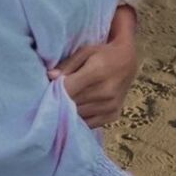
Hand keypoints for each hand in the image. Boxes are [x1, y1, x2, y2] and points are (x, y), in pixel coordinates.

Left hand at [47, 7, 137, 128]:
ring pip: (80, 115)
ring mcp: (111, 106)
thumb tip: (50, 76)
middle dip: (60, 100)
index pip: (68, 89)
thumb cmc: (103, 53)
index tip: (47, 88)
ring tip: (63, 102)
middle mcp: (105, 92)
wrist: (128, 62)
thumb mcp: (85, 51)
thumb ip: (68, 65)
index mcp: (97, 72)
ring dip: (70, 110)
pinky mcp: (113, 116)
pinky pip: (90, 124)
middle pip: (73, 103)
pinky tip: (76, 110)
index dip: (55, 90)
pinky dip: (80, 118)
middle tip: (51, 96)